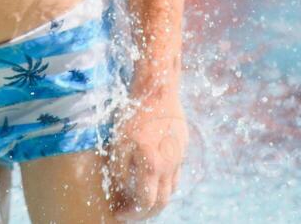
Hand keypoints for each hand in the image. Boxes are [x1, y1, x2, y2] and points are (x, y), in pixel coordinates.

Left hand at [107, 94, 186, 220]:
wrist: (157, 88)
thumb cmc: (133, 113)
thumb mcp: (118, 144)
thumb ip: (120, 172)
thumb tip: (121, 191)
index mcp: (152, 165)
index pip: (145, 202)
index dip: (131, 213)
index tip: (119, 214)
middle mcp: (169, 165)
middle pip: (162, 201)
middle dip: (145, 212)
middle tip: (129, 212)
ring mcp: (178, 156)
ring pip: (171, 188)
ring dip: (157, 198)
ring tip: (139, 198)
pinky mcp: (182, 147)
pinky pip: (174, 171)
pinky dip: (163, 180)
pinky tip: (151, 176)